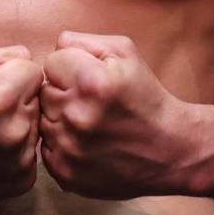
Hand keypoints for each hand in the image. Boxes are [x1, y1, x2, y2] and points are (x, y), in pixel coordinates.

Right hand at [0, 45, 42, 208]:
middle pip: (36, 100)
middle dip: (17, 99)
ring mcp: (21, 160)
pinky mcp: (22, 181)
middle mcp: (18, 129)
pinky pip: (31, 155)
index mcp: (4, 96)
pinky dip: (16, 152)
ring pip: (36, 128)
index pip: (33, 71)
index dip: (12, 74)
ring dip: (18, 125)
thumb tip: (29, 59)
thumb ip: (3, 54)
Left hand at [41, 32, 191, 198]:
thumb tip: (55, 46)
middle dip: (63, 92)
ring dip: (60, 119)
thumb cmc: (146, 97)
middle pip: (44, 91)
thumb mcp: (124, 53)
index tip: (90, 79)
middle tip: (91, 102)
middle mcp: (76, 115)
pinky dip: (61, 144)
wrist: (171, 151)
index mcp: (91, 81)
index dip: (70, 67)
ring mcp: (69, 148)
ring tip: (90, 123)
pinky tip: (86, 143)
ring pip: (42, 121)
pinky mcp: (66, 173)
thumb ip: (83, 41)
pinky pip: (46, 148)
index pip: (51, 62)